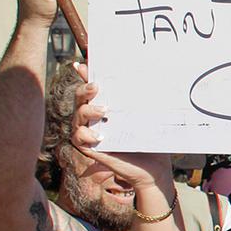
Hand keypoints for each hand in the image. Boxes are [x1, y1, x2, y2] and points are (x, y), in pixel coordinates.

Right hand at [70, 70, 171, 190]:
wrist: (153, 167)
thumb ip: (143, 99)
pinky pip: (78, 138)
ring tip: (103, 111)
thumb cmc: (151, 140)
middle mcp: (95, 117)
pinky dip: (85, 134)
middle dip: (84, 89)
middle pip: (80, 98)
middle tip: (96, 87)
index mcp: (108, 106)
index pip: (94, 87)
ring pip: (77, 116)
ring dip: (87, 111)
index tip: (82, 63)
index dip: (85, 74)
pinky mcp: (90, 148)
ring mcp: (91, 132)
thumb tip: (154, 75)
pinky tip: (99, 135)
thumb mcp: (148, 116)